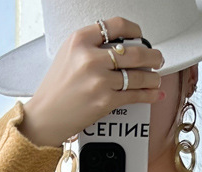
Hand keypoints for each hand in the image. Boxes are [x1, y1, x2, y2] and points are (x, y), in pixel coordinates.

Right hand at [17, 16, 164, 147]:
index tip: (140, 37)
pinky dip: (149, 94)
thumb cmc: (56, 89)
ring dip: (152, 77)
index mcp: (80, 40)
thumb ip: (92, 46)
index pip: (116, 25)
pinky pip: (134, 95)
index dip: (134, 30)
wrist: (45, 116)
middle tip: (157, 58)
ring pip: (137, 75)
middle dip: (152, 56)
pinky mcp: (105, 101)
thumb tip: (121, 46)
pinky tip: (154, 93)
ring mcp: (99, 81)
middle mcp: (90, 58)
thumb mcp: (68, 55)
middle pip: (133, 52)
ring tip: (155, 77)